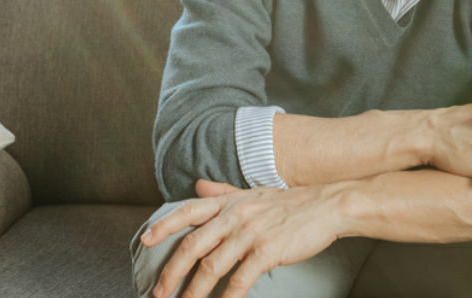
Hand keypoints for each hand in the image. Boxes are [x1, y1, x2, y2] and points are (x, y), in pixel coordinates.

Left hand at [140, 179, 347, 297]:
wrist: (328, 205)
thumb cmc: (291, 203)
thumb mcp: (253, 192)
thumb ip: (223, 191)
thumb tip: (198, 185)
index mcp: (229, 201)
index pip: (188, 211)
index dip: (164, 225)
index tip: (144, 240)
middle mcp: (234, 215)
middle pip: (192, 245)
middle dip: (171, 271)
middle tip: (158, 291)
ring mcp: (250, 233)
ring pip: (211, 266)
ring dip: (193, 291)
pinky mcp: (266, 250)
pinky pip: (239, 280)